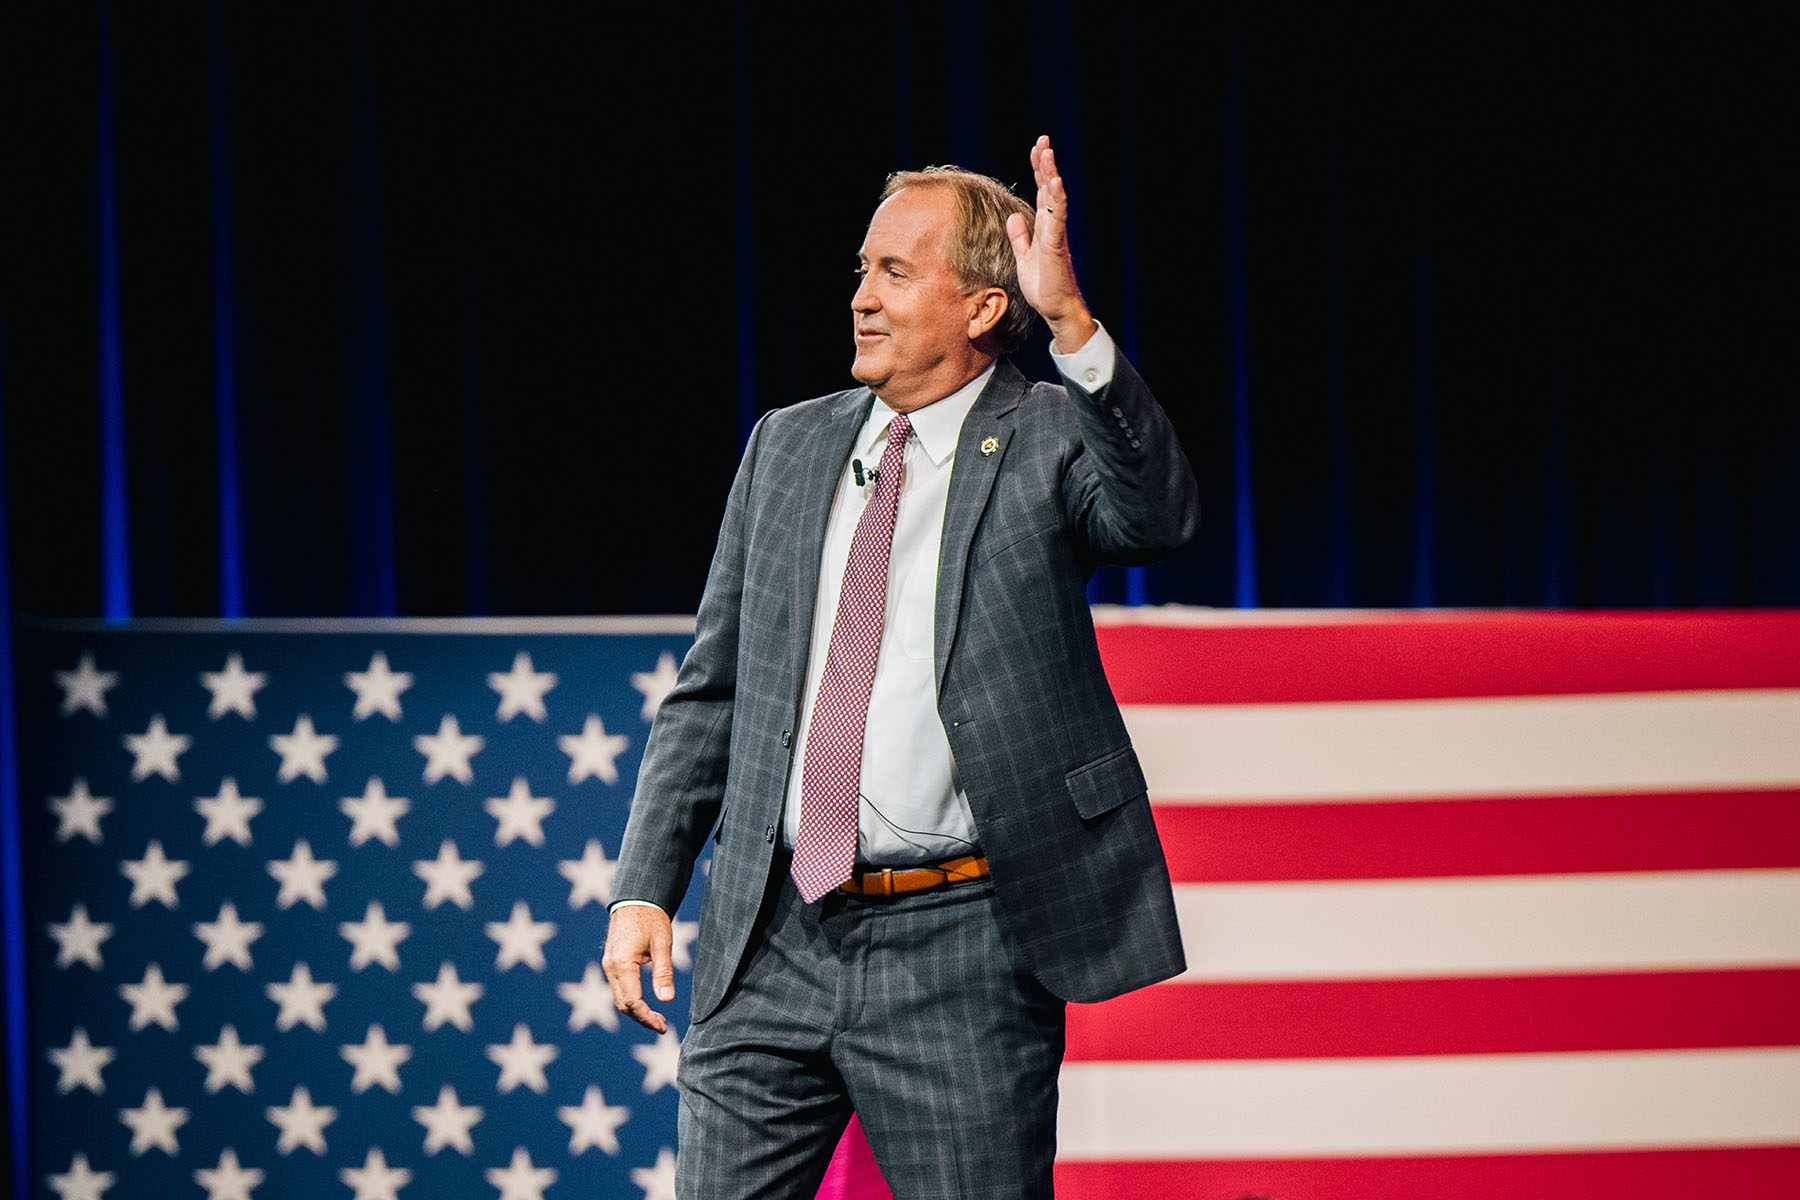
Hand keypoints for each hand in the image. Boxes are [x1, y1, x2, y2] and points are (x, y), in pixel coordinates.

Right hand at [602, 904, 674, 1033]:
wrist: (635, 899)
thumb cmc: (651, 919)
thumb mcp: (662, 944)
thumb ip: (663, 972)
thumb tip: (667, 1000)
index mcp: (622, 964)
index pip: (632, 1002)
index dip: (647, 1018)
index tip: (663, 1027)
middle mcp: (610, 967)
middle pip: (623, 1004)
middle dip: (642, 1018)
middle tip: (662, 1026)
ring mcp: (608, 965)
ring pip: (619, 998)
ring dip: (636, 1011)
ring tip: (656, 1018)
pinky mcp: (611, 962)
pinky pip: (618, 988)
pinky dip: (630, 1000)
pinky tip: (645, 1004)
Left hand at [1005, 134, 1097, 352]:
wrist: (1055, 309)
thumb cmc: (1043, 287)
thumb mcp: (1024, 258)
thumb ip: (1020, 238)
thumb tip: (1011, 217)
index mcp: (1044, 227)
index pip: (1041, 192)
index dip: (1038, 171)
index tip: (1036, 149)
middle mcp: (1052, 226)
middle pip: (1048, 188)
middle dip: (1045, 163)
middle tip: (1043, 139)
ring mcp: (1055, 234)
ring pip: (1054, 198)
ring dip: (1050, 174)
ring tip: (1048, 152)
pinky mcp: (1056, 245)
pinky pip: (1057, 218)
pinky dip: (1057, 199)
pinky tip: (1056, 182)